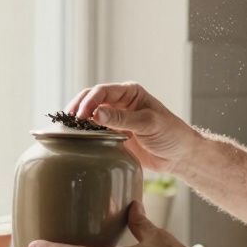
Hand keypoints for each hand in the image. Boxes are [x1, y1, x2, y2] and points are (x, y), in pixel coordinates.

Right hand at [67, 82, 197, 173]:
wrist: (179, 155)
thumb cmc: (171, 134)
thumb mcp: (148, 124)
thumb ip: (122, 119)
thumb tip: (96, 113)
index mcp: (130, 93)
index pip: (102, 91)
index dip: (88, 102)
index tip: (80, 116)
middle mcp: (120, 103)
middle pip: (91, 100)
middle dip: (78, 108)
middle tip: (67, 122)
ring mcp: (115, 119)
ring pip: (90, 115)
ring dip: (78, 121)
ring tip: (66, 130)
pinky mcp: (113, 135)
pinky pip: (94, 132)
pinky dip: (84, 134)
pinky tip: (75, 140)